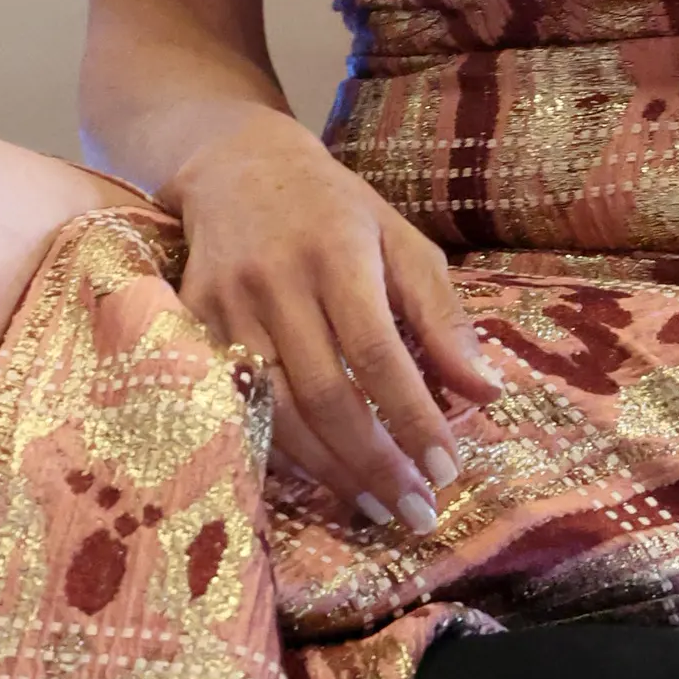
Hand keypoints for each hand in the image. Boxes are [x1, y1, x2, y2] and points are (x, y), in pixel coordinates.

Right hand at [164, 111, 499, 531]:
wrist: (235, 166)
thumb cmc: (336, 210)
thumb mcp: (401, 241)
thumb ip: (442, 317)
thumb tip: (488, 393)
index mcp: (337, 254)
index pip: (379, 353)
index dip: (412, 418)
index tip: (446, 472)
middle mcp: (277, 283)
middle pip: (325, 395)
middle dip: (374, 463)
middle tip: (414, 512)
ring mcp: (226, 308)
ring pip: (276, 413)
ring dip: (329, 472)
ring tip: (376, 507)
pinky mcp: (190, 327)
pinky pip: (234, 408)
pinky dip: (277, 453)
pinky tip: (316, 479)